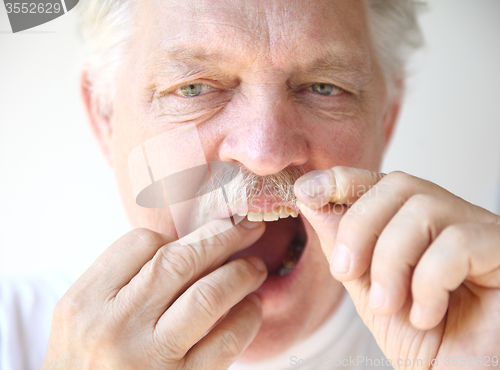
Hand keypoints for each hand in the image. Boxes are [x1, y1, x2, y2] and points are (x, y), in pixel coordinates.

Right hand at [41, 219, 266, 369]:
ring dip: (240, 275)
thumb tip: (188, 245)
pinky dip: (246, 318)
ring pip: (207, 297)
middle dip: (222, 236)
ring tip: (255, 267)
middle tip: (247, 227)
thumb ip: (122, 280)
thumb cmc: (86, 360)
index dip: (177, 236)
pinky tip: (252, 307)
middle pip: (179, 262)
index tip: (196, 242)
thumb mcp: (82, 316)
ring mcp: (148, 358)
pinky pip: (224, 342)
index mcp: (86, 301)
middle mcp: (115, 326)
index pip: (142, 243)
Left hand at [295, 167, 499, 368]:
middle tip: (344, 271)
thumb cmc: (422, 341)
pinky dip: (429, 282)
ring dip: (390, 263)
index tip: (306, 192)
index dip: (342, 179)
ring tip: (388, 304)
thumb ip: (344, 245)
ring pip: (424, 210)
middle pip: (400, 185)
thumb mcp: (367, 289)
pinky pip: (459, 243)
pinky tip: (427, 314)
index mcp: (418, 223)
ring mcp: (482, 231)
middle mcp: (452, 218)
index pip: (381, 182)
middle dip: (359, 227)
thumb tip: (312, 198)